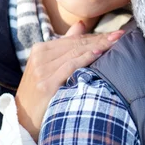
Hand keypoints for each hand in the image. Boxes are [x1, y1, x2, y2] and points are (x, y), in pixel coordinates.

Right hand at [15, 22, 123, 140]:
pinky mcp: (46, 84)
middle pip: (77, 44)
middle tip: (120, 34)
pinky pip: (70, 66)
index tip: (116, 33)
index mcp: (40, 49)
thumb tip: (81, 24)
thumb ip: (65, 44)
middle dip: (101, 39)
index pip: (74, 39)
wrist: (24, 120)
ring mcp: (42, 70)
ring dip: (97, 46)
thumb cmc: (41, 91)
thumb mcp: (50, 65)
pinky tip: (99, 53)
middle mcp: (39, 56)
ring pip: (75, 53)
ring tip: (115, 41)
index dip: (96, 35)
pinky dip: (85, 58)